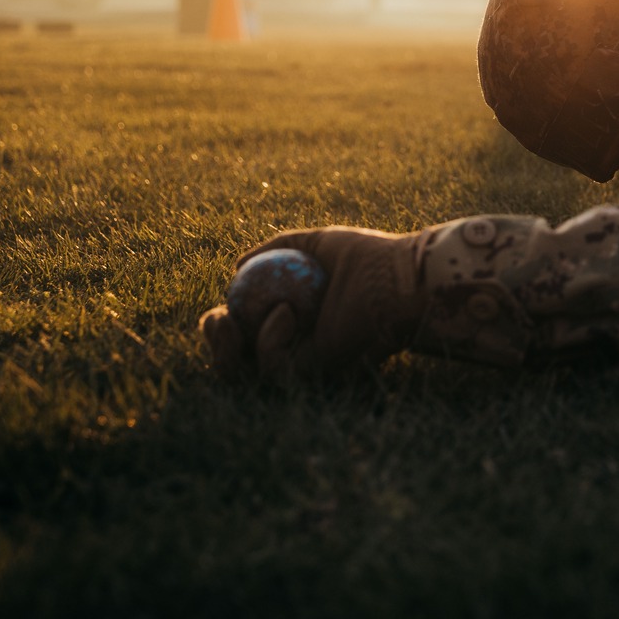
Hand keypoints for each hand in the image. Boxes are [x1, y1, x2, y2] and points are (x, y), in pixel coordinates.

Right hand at [199, 226, 426, 380]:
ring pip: (248, 374)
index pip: (246, 332)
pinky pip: (275, 368)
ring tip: (231, 321)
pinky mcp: (317, 374)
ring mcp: (306, 363)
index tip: (218, 304)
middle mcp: (298, 347)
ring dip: (227, 350)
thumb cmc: (371, 257)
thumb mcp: (318, 244)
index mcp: (294, 320)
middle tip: (217, 320)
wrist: (404, 277)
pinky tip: (285, 312)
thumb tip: (239, 266)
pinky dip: (269, 341)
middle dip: (215, 345)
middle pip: (238, 361)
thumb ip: (279, 247)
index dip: (221, 325)